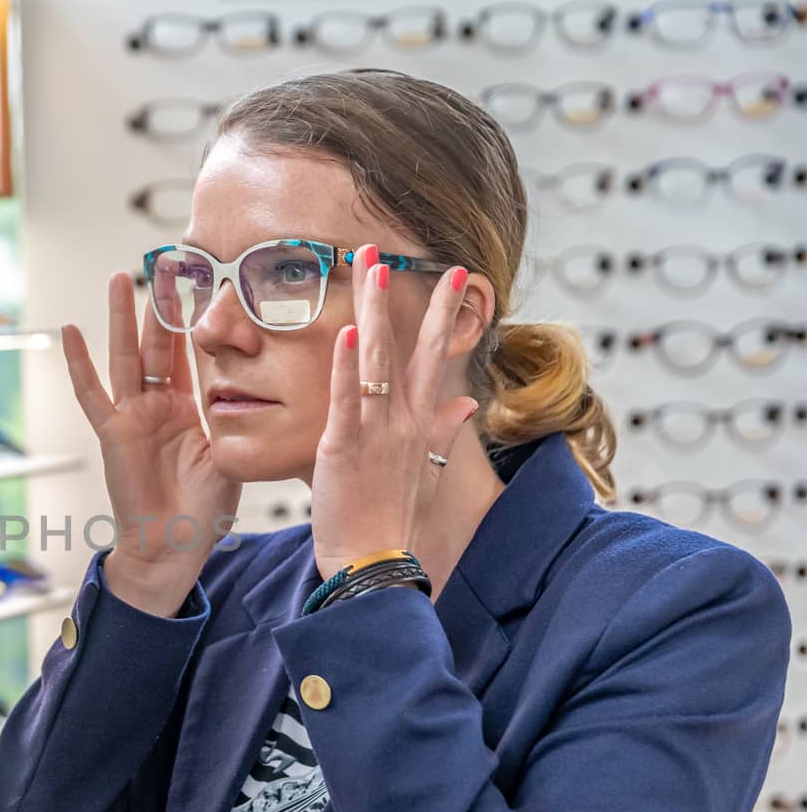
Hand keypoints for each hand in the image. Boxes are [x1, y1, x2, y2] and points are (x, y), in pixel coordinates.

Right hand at [61, 273, 242, 614]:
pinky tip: (69, 331)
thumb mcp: (229, 455)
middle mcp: (157, 406)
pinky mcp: (114, 433)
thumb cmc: (202, 510)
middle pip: (158, 344)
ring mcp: (133, 416)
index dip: (194, 319)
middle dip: (162, 304)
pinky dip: (79, 364)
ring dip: (122, 319)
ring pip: (126, 357)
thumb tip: (268, 391)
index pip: (190, 353)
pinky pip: (93, 393)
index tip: (202, 281)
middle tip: (167, 263)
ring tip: (120, 278)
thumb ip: (234, 420)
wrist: (174, 547)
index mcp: (187, 408)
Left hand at [309, 245, 479, 582]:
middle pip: (406, 345)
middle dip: (398, 296)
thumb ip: (444, 433)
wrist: (375, 561)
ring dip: (372, 310)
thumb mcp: (424, 472)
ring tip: (368, 267)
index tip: (455, 275)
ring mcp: (376, 430)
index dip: (442, 313)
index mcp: (420, 422)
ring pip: (376, 359)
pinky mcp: (344, 445)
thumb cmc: (392, 519)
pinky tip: (348, 332)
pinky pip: (348, 397)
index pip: (433, 355)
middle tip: (388, 250)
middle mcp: (403, 419)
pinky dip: (347, 365)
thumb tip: (467, 405)